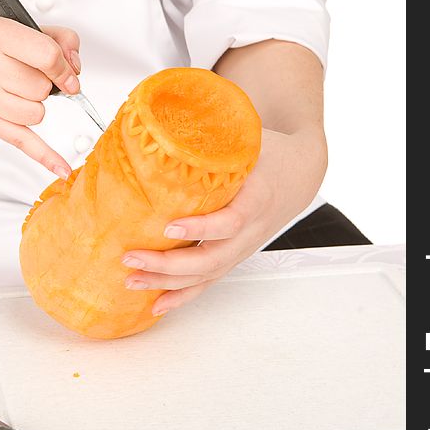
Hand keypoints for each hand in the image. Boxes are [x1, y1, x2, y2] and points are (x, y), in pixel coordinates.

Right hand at [0, 17, 81, 178]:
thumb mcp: (12, 26)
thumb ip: (54, 38)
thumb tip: (74, 67)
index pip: (47, 56)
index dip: (65, 67)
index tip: (68, 73)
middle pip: (42, 88)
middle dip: (43, 84)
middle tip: (24, 75)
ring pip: (37, 113)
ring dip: (34, 104)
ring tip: (14, 91)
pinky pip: (22, 142)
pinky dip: (45, 156)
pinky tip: (61, 167)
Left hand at [120, 128, 327, 315]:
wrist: (298, 172)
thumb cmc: (268, 153)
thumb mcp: (246, 138)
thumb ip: (212, 137)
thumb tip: (159, 124)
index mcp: (257, 197)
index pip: (231, 220)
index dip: (202, 227)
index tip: (170, 224)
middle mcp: (250, 230)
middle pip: (212, 258)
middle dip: (168, 264)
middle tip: (132, 256)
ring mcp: (241, 248)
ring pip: (206, 275)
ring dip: (166, 282)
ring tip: (130, 280)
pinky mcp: (232, 257)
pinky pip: (207, 282)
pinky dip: (182, 296)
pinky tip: (157, 304)